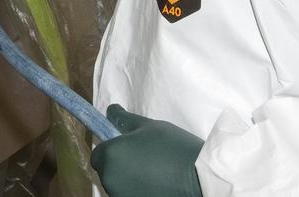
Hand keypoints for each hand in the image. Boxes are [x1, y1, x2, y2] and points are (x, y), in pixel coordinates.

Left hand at [90, 104, 204, 196]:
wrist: (199, 179)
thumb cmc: (172, 147)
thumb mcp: (148, 126)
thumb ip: (124, 119)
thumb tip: (110, 110)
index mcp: (110, 156)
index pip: (98, 154)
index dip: (111, 149)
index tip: (128, 147)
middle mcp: (109, 179)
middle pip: (107, 171)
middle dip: (119, 164)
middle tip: (142, 158)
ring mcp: (121, 195)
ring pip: (118, 185)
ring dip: (128, 179)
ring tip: (152, 172)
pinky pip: (130, 194)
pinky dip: (138, 190)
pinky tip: (156, 184)